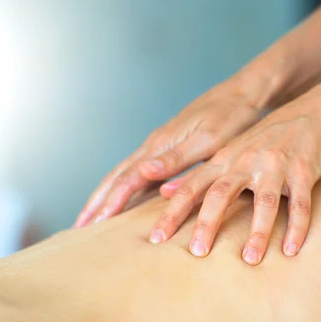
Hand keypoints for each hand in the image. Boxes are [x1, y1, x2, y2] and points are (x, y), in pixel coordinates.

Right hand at [74, 82, 261, 226]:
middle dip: (96, 203)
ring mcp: (159, 146)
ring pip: (123, 174)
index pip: (126, 180)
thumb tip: (142, 173)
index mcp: (160, 146)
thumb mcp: (207, 140)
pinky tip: (126, 198)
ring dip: (106, 196)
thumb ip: (176, 159)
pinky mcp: (169, 147)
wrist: (243, 93)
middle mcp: (154, 146)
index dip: (109, 205)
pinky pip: (138, 172)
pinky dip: (124, 188)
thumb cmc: (230, 118)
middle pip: (115, 178)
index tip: (92, 227)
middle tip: (77, 228)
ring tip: (92, 217)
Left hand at [150, 98, 320, 264]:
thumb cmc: (267, 140)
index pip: (192, 187)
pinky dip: (296, 227)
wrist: (312, 113)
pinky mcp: (303, 172)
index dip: (173, 212)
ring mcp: (275, 166)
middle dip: (207, 223)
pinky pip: (299, 203)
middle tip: (197, 253)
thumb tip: (165, 193)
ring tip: (250, 260)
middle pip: (221, 193)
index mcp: (225, 160)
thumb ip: (199, 174)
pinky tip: (291, 250)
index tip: (156, 239)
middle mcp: (246, 161)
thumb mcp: (229, 152)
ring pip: (263, 201)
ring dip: (257, 232)